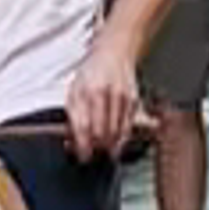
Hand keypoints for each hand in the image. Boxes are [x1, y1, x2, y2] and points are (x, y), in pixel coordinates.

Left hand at [65, 30, 144, 163]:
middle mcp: (106, 94)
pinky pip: (129, 128)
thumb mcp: (74, 90)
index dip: (83, 147)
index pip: (84, 128)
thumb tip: (74, 141)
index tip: (83, 156)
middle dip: (96, 148)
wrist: (114, 53)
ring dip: (109, 146)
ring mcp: (122, 98)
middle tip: (92, 152)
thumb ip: (73, 116)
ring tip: (103, 147)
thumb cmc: (91, 73)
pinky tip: (114, 138)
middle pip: (102, 134)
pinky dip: (121, 138)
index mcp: (87, 92)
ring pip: (117, 134)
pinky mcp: (135, 101)